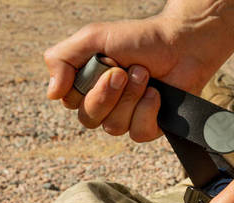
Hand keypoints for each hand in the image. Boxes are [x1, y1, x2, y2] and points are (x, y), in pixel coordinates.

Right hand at [43, 0, 233, 140]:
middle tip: (126, 71)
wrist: (181, 45)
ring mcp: (128, 117)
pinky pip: (138, 133)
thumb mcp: (93, 38)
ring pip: (114, 127)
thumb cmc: (140, 39)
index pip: (70, 103)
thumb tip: (51, 94)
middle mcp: (105, 104)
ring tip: (146, 75)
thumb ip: (61, 59)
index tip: (107, 65)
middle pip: (89, 119)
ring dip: (131, 98)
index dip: (86, 88)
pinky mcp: (151, 127)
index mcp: (87, 84)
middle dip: (109, 94)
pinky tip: (157, 94)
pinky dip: (148, 111)